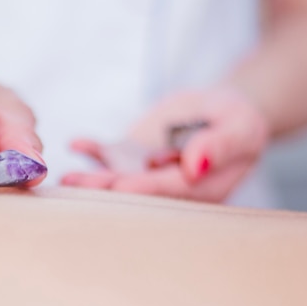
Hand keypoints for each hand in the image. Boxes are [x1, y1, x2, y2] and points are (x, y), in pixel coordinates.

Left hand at [62, 87, 269, 202]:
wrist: (221, 113)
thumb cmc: (237, 121)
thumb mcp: (240, 127)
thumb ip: (220, 145)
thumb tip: (196, 166)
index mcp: (198, 190)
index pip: (167, 190)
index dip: (143, 187)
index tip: (119, 185)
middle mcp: (166, 189)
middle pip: (134, 191)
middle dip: (106, 191)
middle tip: (77, 187)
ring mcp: (145, 174)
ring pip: (116, 178)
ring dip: (91, 180)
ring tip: (66, 180)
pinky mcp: (131, 159)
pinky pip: (109, 155)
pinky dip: (92, 150)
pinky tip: (76, 144)